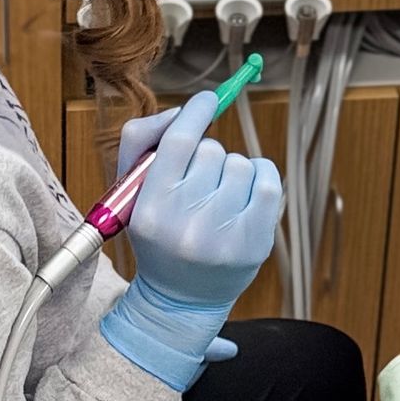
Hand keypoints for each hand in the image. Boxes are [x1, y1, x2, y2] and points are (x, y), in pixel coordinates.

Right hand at [122, 86, 281, 311]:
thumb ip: (142, 141)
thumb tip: (183, 111)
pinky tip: (246, 192)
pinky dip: (259, 175)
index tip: (207, 101)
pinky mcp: (256, 242)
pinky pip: (268, 179)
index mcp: (152, 210)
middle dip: (206, 157)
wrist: (180, 299)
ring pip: (239, 164)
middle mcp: (188, 225)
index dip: (197, 111)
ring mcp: (225, 236)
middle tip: (198, 184)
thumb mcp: (131, 192)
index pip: (180, 140)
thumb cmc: (158, 236)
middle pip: (211, 151)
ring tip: (218, 197)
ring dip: (231, 170)